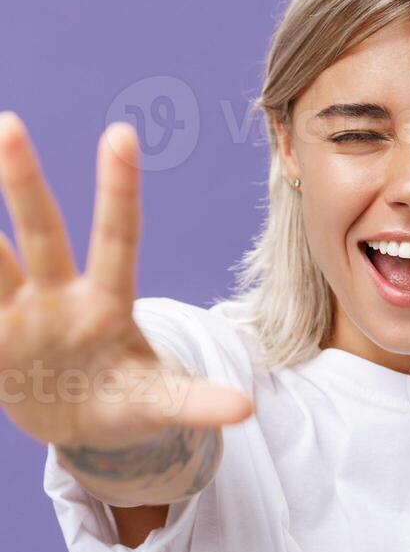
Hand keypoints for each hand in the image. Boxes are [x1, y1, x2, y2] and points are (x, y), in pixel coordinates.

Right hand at [0, 113, 252, 448]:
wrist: (82, 427)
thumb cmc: (129, 401)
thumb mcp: (159, 403)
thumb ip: (194, 401)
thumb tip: (244, 409)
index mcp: (108, 304)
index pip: (117, 238)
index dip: (118, 190)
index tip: (121, 134)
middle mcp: (58, 297)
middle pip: (41, 232)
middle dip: (23, 180)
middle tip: (10, 124)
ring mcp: (18, 316)